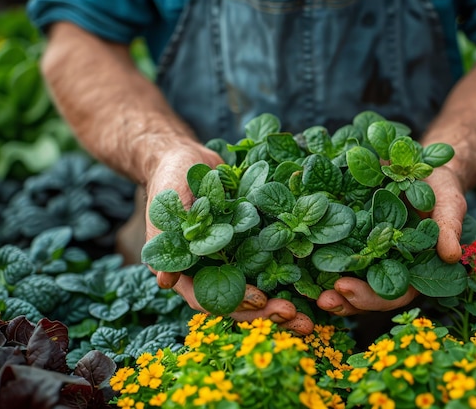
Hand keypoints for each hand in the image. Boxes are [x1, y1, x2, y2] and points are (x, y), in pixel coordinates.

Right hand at [144, 142, 313, 334]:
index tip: (260, 301)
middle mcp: (209, 272)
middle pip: (237, 302)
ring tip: (307, 315)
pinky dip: (287, 278)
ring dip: (280, 304)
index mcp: (185, 271)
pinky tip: (310, 288)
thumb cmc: (170, 181)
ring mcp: (230, 260)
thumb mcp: (166, 207)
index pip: (207, 298)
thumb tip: (164, 282)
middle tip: (293, 316)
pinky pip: (268, 266)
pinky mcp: (249, 246)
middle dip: (264, 313)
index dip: (233, 303)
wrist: (187, 159)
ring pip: (256, 291)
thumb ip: (166, 240)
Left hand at [317, 164, 465, 315]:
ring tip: (310, 291)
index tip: (347, 290)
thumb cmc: (440, 189)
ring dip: (328, 287)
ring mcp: (368, 251)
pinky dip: (318, 254)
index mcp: (412, 268)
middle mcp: (387, 265)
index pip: (393, 293)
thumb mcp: (449, 205)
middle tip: (324, 299)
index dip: (371, 297)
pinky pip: (334, 248)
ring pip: (348, 276)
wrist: (421, 166)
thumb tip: (451, 256)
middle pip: (365, 292)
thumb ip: (448, 228)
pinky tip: (301, 253)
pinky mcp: (351, 233)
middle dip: (344, 299)